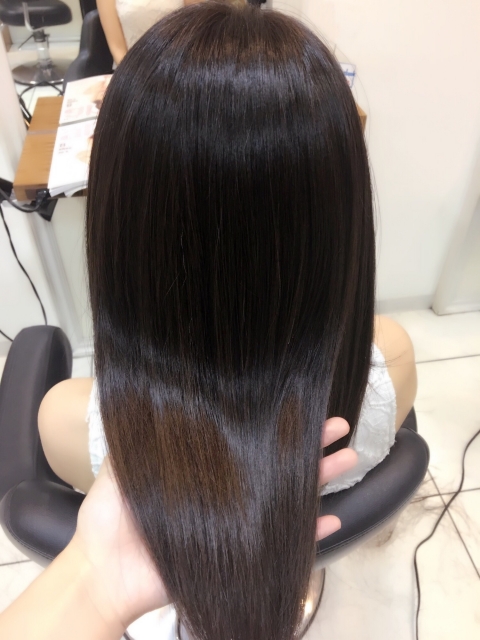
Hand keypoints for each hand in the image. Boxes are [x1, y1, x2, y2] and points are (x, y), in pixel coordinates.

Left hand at [71, 418, 356, 627]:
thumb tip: (152, 395)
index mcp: (205, 470)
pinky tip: (333, 519)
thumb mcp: (122, 469)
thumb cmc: (109, 520)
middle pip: (275, 465)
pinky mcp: (242, 557)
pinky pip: (283, 547)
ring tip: (348, 458)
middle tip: (339, 426)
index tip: (297, 402)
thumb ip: (140, 441)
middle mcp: (227, 492)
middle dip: (309, 444)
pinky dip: (310, 536)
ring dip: (320, 480)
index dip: (271, 424)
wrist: (104, 574)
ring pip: (288, 498)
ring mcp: (238, 524)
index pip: (245, 441)